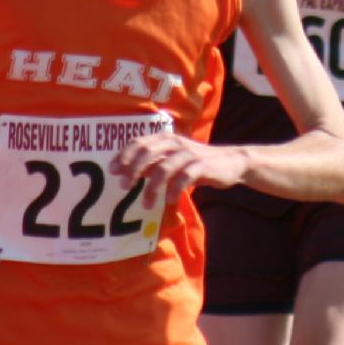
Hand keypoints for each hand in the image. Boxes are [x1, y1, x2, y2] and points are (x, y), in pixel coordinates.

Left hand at [112, 132, 244, 208]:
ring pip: (164, 168)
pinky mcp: (202, 166)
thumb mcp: (172, 160)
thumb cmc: (196, 163)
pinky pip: (184, 178)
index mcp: (166, 139)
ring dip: (152, 188)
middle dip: (133, 169)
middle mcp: (176, 143)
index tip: (112, 171)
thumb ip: (152, 163)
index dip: (124, 155)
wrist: (231, 163)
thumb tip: (125, 170)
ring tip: (146, 205)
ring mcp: (189, 154)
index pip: (139, 142)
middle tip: (124, 187)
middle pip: (148, 152)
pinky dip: (174, 190)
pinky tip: (169, 201)